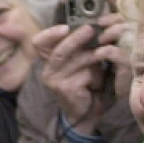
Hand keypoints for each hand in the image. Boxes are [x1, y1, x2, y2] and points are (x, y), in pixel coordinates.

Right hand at [36, 0, 128, 134]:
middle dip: (75, 38)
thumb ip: (81, 49)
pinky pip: (84, 74)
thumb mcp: (82, 63)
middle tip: (90, 29)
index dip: (49, 33)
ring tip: (104, 59)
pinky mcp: (64, 89)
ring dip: (93, 59)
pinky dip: (96, 76)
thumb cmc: (88, 86)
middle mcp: (48, 70)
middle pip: (58, 50)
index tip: (65, 27)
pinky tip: (97, 85)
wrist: (90, 115)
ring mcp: (54, 81)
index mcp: (50, 61)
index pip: (39, 43)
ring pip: (75, 61)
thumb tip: (91, 29)